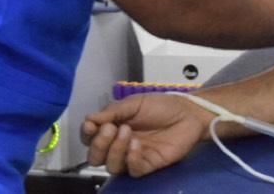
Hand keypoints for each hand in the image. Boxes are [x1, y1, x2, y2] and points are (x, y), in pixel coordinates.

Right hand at [81, 94, 205, 176]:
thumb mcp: (135, 102)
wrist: (187, 112)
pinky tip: (137, 144)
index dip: (86, 134)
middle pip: (96, 157)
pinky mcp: (148, 165)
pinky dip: (131, 158)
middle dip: (98, 144)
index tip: (90, 124)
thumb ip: (113, 111)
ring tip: (126, 131)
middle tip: (110, 128)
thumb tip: (88, 119)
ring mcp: (132, 157)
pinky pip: (132, 170)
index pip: (90, 138)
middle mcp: (119, 145)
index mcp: (113, 129)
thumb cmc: (161, 106)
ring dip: (114, 150)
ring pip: (111, 166)